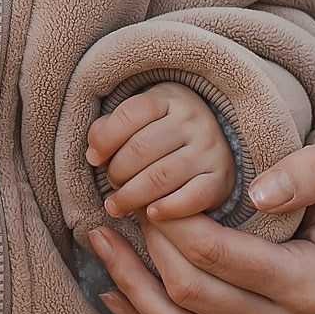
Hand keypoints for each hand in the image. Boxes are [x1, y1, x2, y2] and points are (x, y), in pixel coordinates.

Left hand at [84, 121, 314, 313]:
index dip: (173, 222)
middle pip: (192, 295)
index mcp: (313, 286)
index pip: (219, 255)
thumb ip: (312, 169)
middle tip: (124, 207)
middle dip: (148, 249)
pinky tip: (113, 288)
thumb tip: (264, 194)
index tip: (150, 192)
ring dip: (131, 287)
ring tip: (102, 241)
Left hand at [86, 83, 234, 223]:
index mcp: (168, 99)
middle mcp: (192, 121)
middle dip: (117, 171)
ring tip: (118, 205)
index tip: (93, 158)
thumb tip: (94, 155)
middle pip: (142, 148)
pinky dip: (169, 209)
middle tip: (111, 184)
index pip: (130, 114)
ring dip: (132, 195)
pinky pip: (193, 197)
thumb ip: (110, 130)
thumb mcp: (139, 120)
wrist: (215, 143)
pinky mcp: (220, 179)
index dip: (105, 138)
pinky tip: (151, 214)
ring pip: (161, 176)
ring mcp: (209, 150)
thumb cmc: (163, 133)